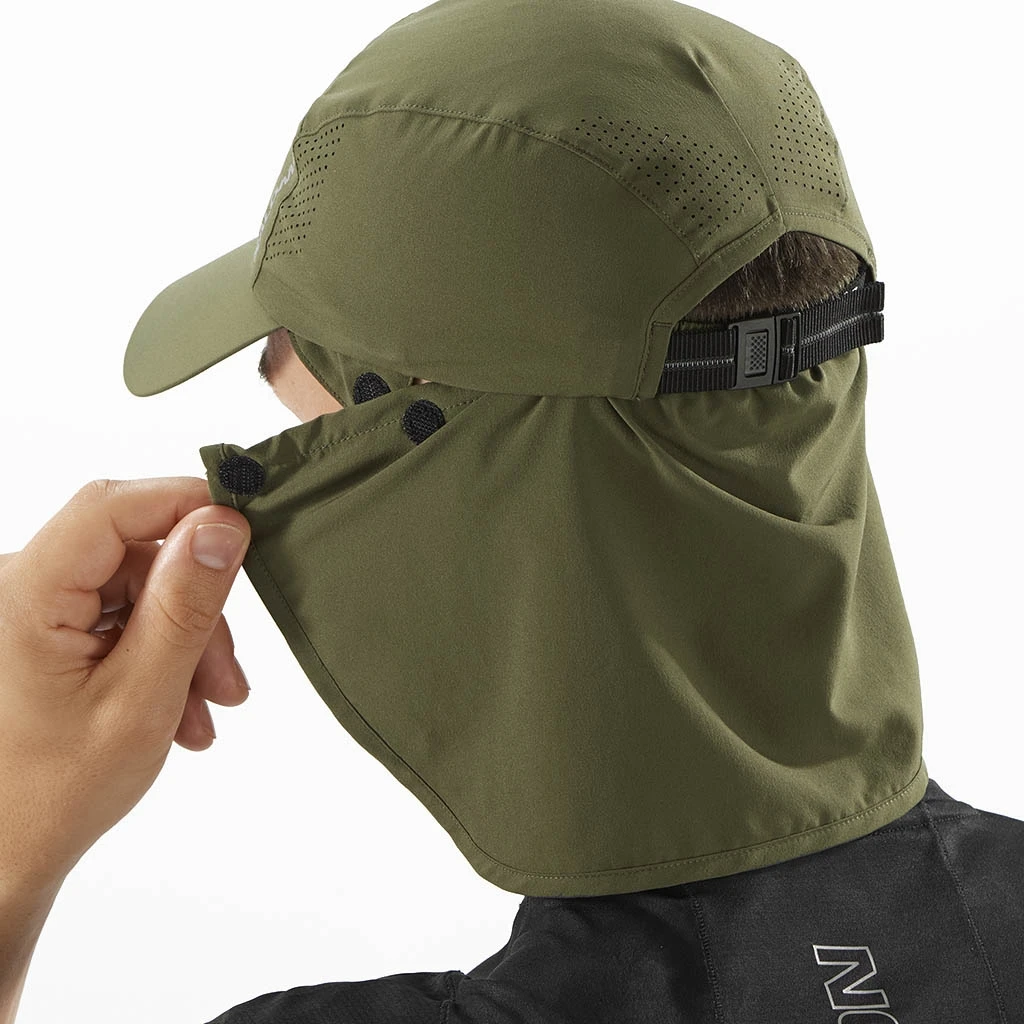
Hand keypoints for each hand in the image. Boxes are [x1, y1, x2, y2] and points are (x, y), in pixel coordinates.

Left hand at [0, 478, 251, 897]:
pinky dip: (162, 652)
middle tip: (228, 674)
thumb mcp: (141, 698)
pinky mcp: (46, 626)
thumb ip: (184, 605)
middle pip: (135, 554)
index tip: (246, 528)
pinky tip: (180, 707)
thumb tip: (221, 525)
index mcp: (23, 594)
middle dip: (196, 607)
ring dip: (186, 640)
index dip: (185, 503)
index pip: (111, 507)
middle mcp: (19, 587)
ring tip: (207, 706)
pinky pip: (122, 613)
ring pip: (139, 586)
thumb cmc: (53, 794)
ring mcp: (31, 607)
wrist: (5, 854)